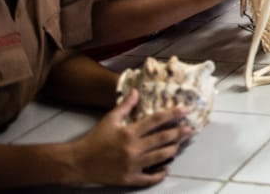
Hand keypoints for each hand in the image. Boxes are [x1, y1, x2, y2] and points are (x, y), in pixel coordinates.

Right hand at [70, 89, 189, 185]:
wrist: (79, 163)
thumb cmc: (95, 139)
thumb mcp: (109, 119)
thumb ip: (125, 106)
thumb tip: (136, 91)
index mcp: (129, 133)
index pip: (156, 121)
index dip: (172, 114)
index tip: (184, 110)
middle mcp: (133, 149)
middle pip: (162, 139)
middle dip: (178, 133)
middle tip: (190, 129)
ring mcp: (132, 165)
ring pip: (160, 157)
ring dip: (173, 150)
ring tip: (180, 145)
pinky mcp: (129, 179)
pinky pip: (149, 178)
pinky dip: (160, 174)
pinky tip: (166, 168)